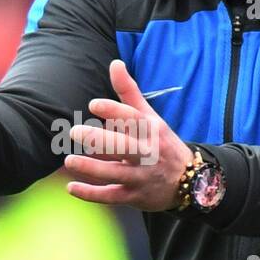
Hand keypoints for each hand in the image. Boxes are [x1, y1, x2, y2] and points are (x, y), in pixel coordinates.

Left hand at [62, 59, 194, 210]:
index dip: (113, 111)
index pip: (132, 119)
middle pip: (123, 146)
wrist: (190, 181)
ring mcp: (141, 176)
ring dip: (92, 168)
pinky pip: (111, 196)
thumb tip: (114, 63)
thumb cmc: (162, 143)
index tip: (93, 105)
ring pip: (115, 173)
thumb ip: (129, 92)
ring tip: (69, 161)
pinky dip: (91, 194)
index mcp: (150, 130)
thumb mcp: (151, 117)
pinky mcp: (135, 196)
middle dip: (99, 140)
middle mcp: (147, 153)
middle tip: (74, 132)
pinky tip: (71, 188)